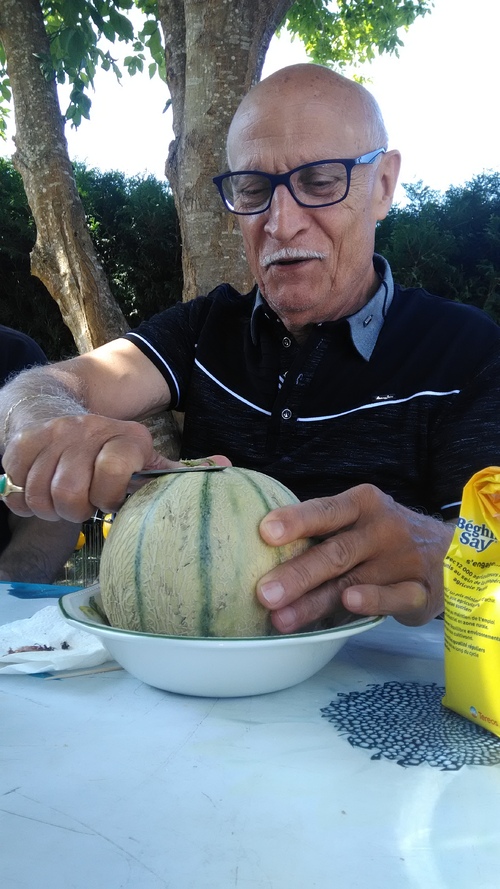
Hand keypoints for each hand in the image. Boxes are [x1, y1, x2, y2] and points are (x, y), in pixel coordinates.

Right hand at [2, 411, 230, 521]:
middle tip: (84, 503)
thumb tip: (227, 467)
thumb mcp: (143, 452)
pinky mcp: (20, 445)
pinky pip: (17, 490)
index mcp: (125, 436)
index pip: (116, 472)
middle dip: (77, 509)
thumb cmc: (105, 444)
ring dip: (50, 506)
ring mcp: (51, 437)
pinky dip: (25, 499)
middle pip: (73, 495)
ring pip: (43, 496)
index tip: (112, 499)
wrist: (51, 402)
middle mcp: (87, 430)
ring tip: (62, 497)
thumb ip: (177, 467)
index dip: (111, 495)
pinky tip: (39, 489)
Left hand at [257, 484, 453, 632]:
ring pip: (353, 582)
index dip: (296, 521)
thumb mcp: (358, 519)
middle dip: (297, 574)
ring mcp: (402, 560)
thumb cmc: (382, 535)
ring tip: (283, 618)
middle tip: (264, 592)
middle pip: (335, 552)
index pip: (326, 510)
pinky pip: (394, 597)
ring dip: (316, 601)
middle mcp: (382, 529)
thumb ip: (321, 529)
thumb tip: (260, 544)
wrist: (450, 550)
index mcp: (362, 505)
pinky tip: (349, 603)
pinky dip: (372, 600)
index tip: (265, 532)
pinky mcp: (419, 591)